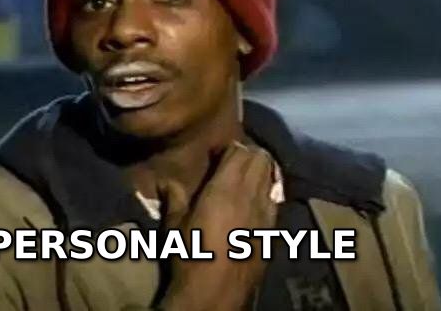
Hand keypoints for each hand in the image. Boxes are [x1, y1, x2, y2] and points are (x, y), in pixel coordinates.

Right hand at [158, 141, 277, 310]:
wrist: (215, 294)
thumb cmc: (191, 255)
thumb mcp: (175, 225)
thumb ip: (174, 197)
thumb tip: (165, 181)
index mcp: (225, 189)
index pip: (240, 151)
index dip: (230, 146)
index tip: (217, 152)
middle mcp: (250, 195)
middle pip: (260, 159)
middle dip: (249, 153)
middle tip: (233, 160)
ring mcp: (265, 213)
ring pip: (271, 177)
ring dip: (260, 170)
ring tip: (245, 176)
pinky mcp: (272, 231)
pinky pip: (275, 200)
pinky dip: (267, 192)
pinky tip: (255, 201)